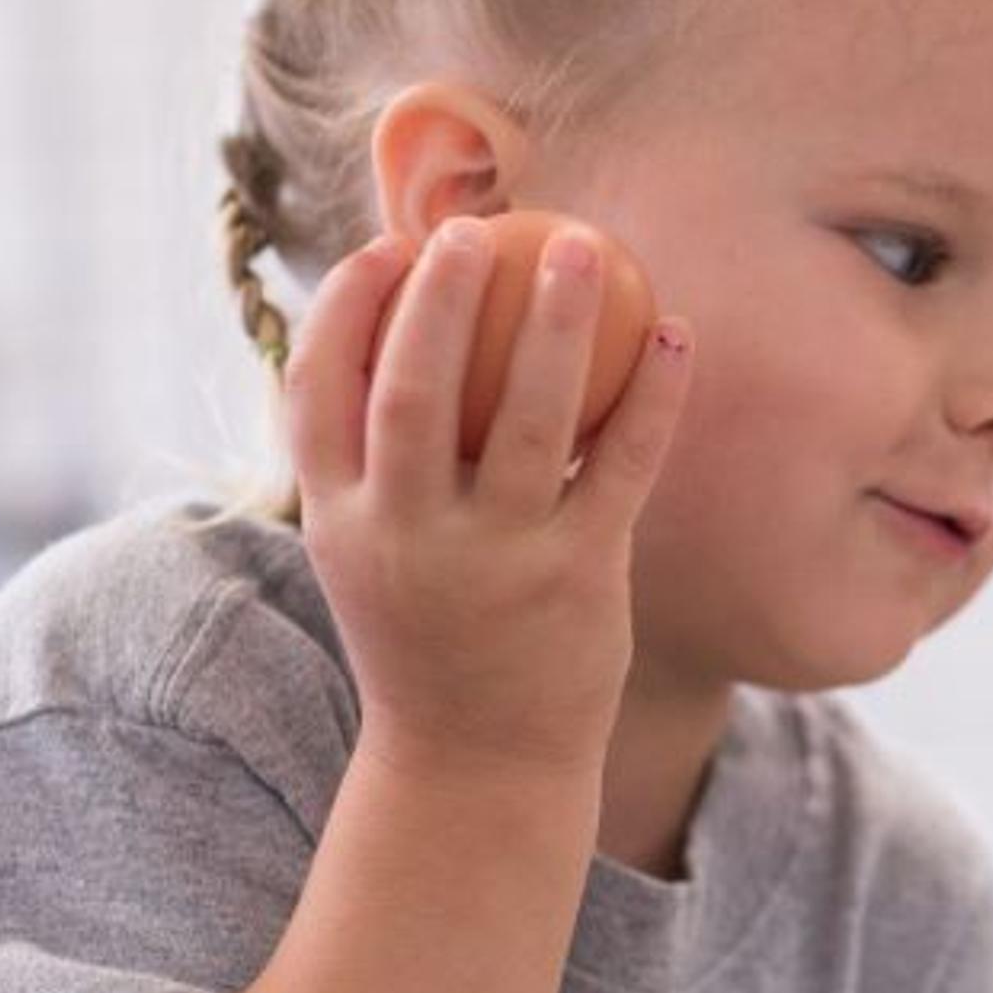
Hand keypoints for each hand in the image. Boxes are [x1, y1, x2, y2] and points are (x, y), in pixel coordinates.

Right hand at [284, 218, 694, 785]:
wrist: (476, 764)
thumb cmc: (427, 630)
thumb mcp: (367, 550)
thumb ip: (368, 457)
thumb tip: (392, 326)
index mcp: (339, 519)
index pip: (318, 392)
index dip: (347, 308)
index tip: (387, 246)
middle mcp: (407, 537)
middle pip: (415, 392)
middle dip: (439, 298)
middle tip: (474, 228)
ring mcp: (494, 561)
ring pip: (527, 418)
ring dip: (557, 322)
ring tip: (581, 245)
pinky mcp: (577, 580)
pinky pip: (619, 466)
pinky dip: (650, 396)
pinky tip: (674, 333)